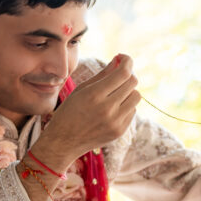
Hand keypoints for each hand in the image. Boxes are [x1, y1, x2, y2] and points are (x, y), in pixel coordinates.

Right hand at [33, 55, 139, 171]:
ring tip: (115, 93)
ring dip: (128, 91)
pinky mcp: (119, 131)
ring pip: (136, 97)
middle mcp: (108, 109)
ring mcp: (115, 122)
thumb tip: (118, 61)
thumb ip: (102, 75)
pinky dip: (125, 106)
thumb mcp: (81, 90)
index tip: (124, 58)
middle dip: (127, 74)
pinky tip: (112, 108)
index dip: (127, 61)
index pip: (123, 73)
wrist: (64, 142)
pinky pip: (132, 111)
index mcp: (95, 95)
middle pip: (133, 83)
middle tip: (118, 75)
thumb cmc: (69, 112)